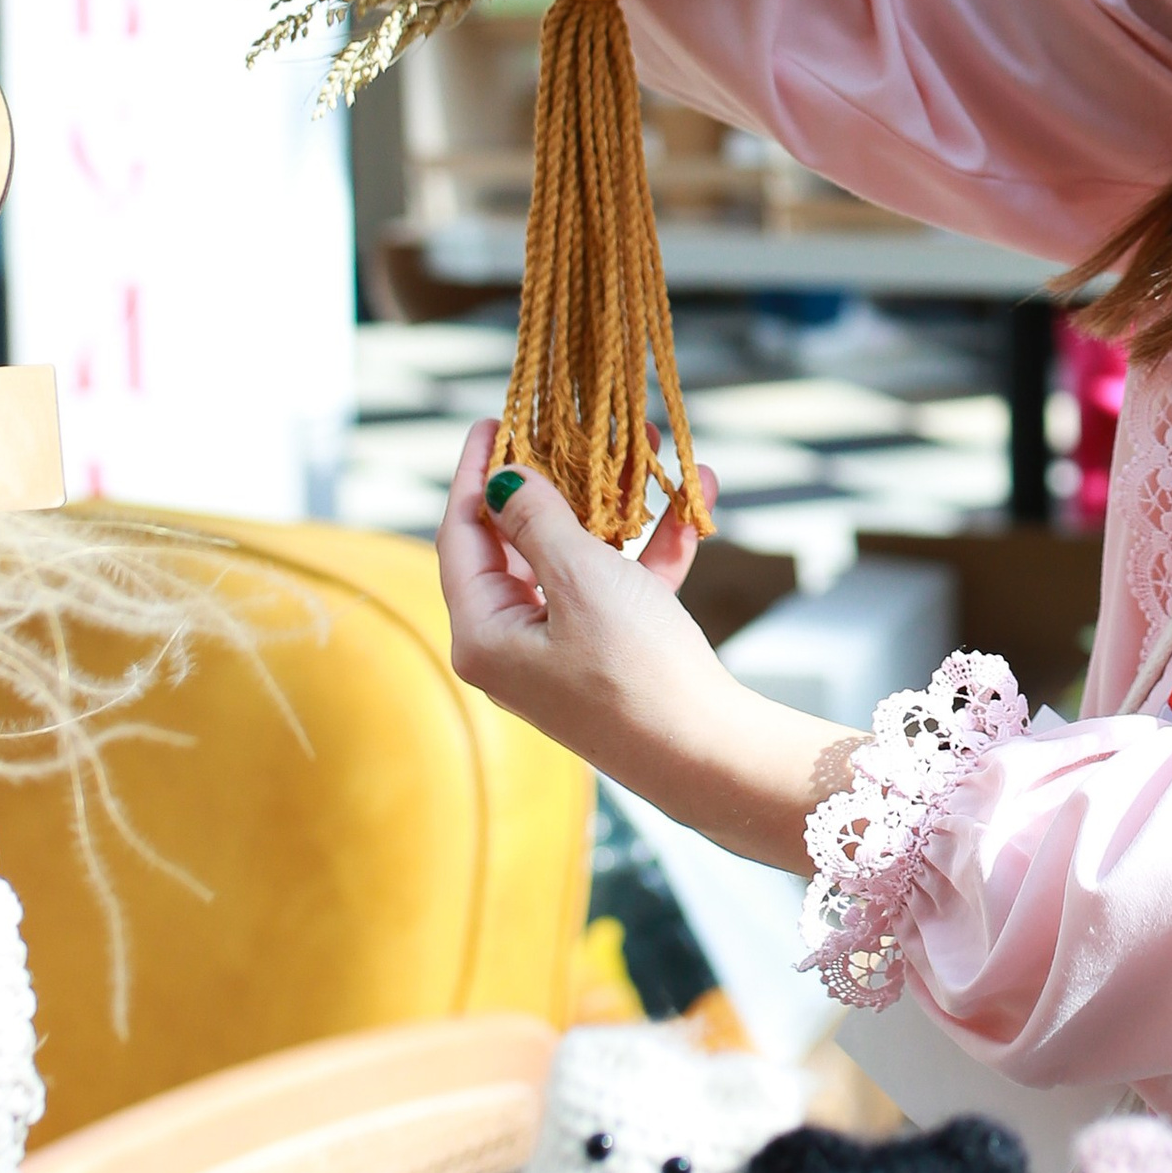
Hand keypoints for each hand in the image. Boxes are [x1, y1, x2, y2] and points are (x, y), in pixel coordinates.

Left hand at [435, 422, 853, 872]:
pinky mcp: (612, 657)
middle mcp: (513, 645)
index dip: (475, 472)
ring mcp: (564, 652)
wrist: (709, 753)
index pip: (462, 535)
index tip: (493, 418)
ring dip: (616, 506)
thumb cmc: (635, 671)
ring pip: (578, 559)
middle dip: (558, 480)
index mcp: (483, 635)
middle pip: (519, 542)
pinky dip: (651, 548)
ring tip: (646, 448)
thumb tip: (502, 479)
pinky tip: (693, 502)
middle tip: (571, 426)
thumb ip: (538, 521)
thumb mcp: (582, 580)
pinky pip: (621, 588)